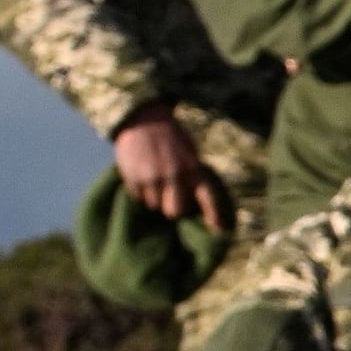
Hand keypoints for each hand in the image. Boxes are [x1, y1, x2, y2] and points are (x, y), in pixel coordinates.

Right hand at [110, 111, 220, 227]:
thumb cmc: (170, 137)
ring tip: (154, 179)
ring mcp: (152, 178)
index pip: (207, 197)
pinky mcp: (133, 179)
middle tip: (170, 197)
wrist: (142, 119)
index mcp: (192, 168)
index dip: (214, 216)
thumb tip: (194, 201)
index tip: (218, 231)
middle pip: (175, 212)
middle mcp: (173, 175)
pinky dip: (140, 192)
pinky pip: (138, 199)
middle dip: (173, 208)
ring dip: (155, 198)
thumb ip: (191, 174)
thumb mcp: (188, 152)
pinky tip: (141, 175)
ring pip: (155, 206)